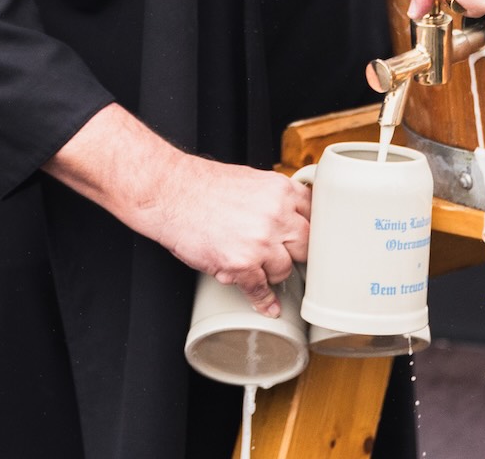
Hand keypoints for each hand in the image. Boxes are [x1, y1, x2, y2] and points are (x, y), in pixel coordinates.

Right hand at [140, 155, 310, 315]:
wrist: (170, 193)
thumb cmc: (203, 185)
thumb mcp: (251, 180)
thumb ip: (275, 199)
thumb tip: (292, 217)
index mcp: (281, 190)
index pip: (315, 215)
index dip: (309, 230)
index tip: (307, 240)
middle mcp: (276, 215)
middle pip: (307, 246)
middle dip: (296, 253)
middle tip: (286, 256)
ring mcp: (261, 241)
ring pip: (285, 269)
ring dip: (273, 271)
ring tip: (256, 265)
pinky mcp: (241, 264)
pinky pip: (260, 289)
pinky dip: (263, 300)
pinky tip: (267, 305)